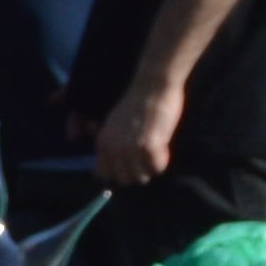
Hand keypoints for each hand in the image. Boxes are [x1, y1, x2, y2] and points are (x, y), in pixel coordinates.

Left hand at [87, 73, 184, 193]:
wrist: (153, 85)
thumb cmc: (136, 102)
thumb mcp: (112, 124)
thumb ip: (110, 144)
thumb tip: (108, 169)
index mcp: (102, 143)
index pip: (103, 175)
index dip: (118, 172)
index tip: (129, 163)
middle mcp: (114, 149)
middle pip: (124, 180)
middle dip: (137, 172)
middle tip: (146, 157)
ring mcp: (131, 149)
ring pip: (142, 178)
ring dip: (150, 168)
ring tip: (155, 151)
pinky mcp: (150, 147)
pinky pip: (158, 168)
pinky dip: (162, 161)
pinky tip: (163, 147)